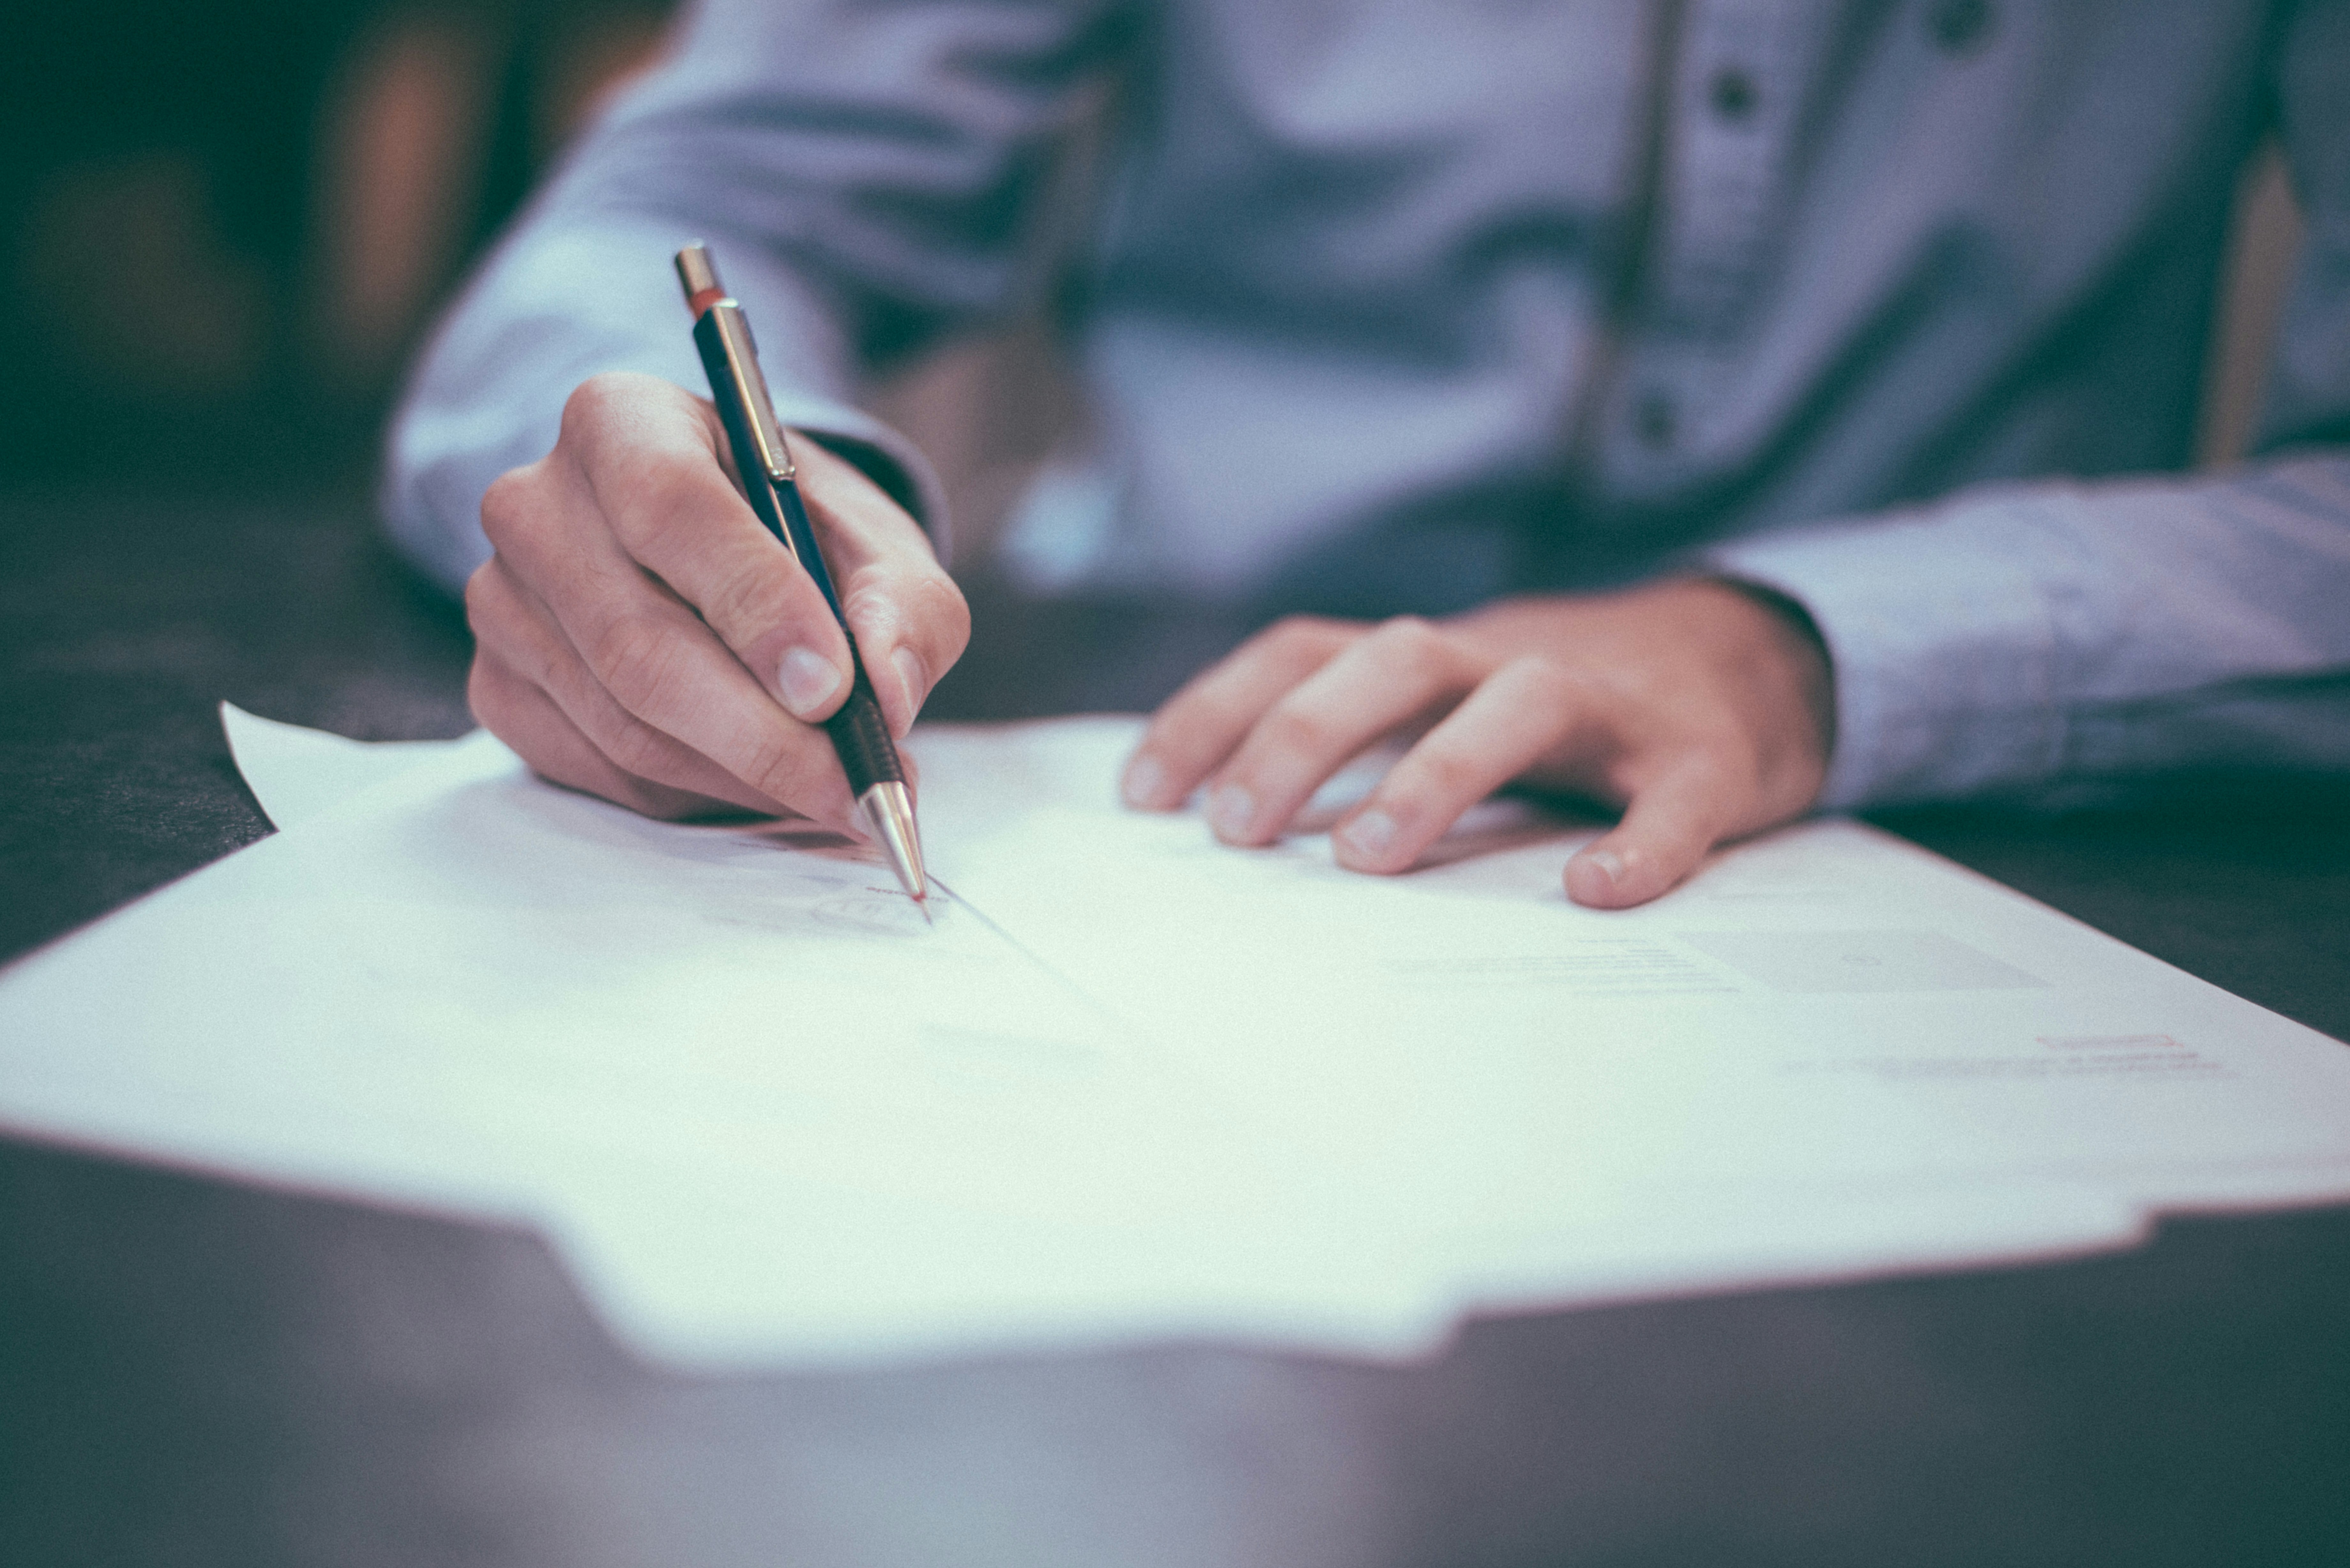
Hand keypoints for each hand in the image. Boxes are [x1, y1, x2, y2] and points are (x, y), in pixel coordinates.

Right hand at [464, 372, 967, 828]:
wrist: (727, 554)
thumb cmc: (801, 537)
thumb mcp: (879, 545)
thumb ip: (903, 607)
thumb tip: (886, 693)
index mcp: (621, 421)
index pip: (671, 507)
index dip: (755, 605)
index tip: (833, 688)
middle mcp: (536, 504)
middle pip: (638, 641)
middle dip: (762, 733)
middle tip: (856, 785)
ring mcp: (503, 601)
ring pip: (623, 723)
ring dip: (741, 775)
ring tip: (831, 790)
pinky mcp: (499, 686)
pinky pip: (600, 768)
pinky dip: (694, 794)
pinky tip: (757, 781)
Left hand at [1119, 579, 1833, 907]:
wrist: (1750, 661)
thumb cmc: (1563, 708)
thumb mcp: (1449, 703)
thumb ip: (1360, 742)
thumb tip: (1224, 823)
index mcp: (1437, 658)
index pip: (1304, 652)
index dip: (1217, 711)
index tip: (1142, 795)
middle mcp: (1508, 661)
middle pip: (1394, 660)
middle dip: (1303, 735)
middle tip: (1235, 831)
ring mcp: (1612, 706)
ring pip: (1518, 703)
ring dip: (1435, 771)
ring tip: (1367, 857)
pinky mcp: (1703, 759)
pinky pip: (1671, 799)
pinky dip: (1640, 843)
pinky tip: (1597, 892)